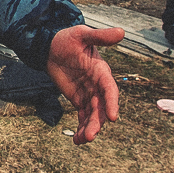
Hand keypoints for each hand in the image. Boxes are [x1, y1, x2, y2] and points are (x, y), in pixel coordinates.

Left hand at [47, 25, 122, 144]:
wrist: (52, 45)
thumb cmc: (69, 38)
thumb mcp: (82, 34)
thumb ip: (100, 36)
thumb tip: (121, 31)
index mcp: (101, 71)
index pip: (109, 89)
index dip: (112, 103)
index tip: (113, 117)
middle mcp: (98, 85)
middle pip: (101, 107)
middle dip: (97, 122)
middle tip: (90, 135)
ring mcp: (89, 94)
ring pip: (93, 115)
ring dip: (90, 128)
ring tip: (82, 140)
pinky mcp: (79, 100)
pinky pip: (83, 116)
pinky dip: (82, 127)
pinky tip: (77, 140)